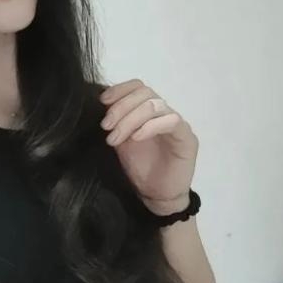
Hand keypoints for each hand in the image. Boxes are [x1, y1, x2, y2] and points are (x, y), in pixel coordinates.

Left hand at [99, 79, 198, 215]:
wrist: (156, 195)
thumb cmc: (138, 168)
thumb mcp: (119, 141)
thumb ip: (113, 122)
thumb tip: (96, 105)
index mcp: (147, 111)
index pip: (137, 86)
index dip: (119, 89)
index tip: (102, 102)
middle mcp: (163, 112)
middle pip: (144, 93)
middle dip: (120, 107)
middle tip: (105, 126)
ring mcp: (177, 123)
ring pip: (154, 105)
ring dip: (130, 119)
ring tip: (115, 138)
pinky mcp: (187, 138)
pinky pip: (171, 121)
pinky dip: (150, 126)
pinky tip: (135, 138)